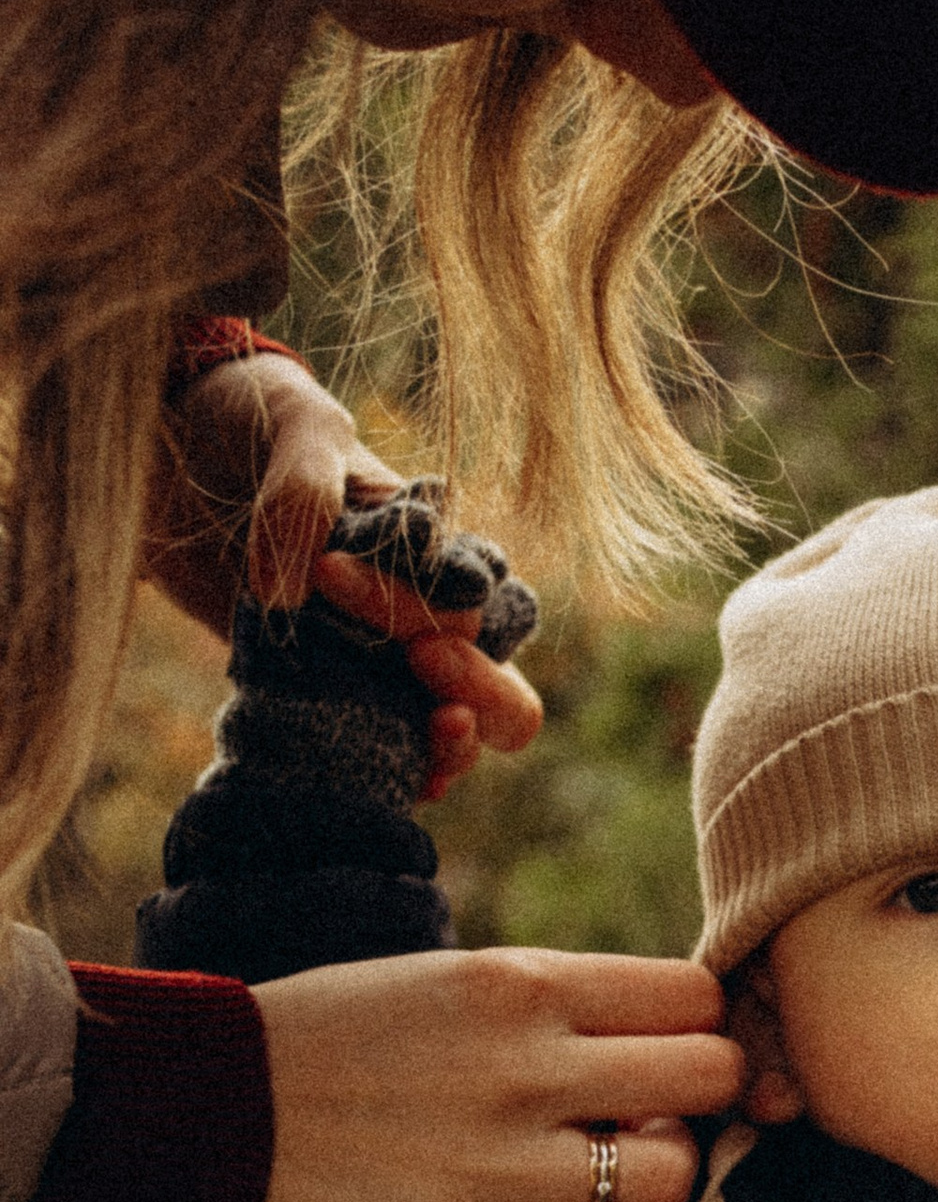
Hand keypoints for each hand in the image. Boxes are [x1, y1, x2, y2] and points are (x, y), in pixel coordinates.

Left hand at [147, 359, 542, 798]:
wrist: (171, 449)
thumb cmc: (255, 421)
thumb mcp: (295, 425)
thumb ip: (303, 492)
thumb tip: (289, 598)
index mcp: (439, 554)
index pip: (471, 605)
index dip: (412, 604)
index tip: (326, 571)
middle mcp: (425, 622)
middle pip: (502, 692)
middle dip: (478, 689)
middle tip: (418, 661)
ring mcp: (378, 671)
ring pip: (454, 739)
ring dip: (448, 749)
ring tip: (424, 737)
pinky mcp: (323, 702)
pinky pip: (379, 761)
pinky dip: (386, 777)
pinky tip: (371, 780)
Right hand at [251, 949, 744, 1201]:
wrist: (220, 1105)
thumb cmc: (348, 1031)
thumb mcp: (455, 976)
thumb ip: (564, 1001)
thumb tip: (681, 1035)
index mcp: (519, 984)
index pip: (693, 995)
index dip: (697, 1022)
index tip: (666, 1042)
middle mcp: (524, 1069)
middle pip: (710, 1076)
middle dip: (703, 1092)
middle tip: (656, 1106)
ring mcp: (501, 1164)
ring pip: (675, 1176)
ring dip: (662, 1174)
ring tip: (614, 1167)